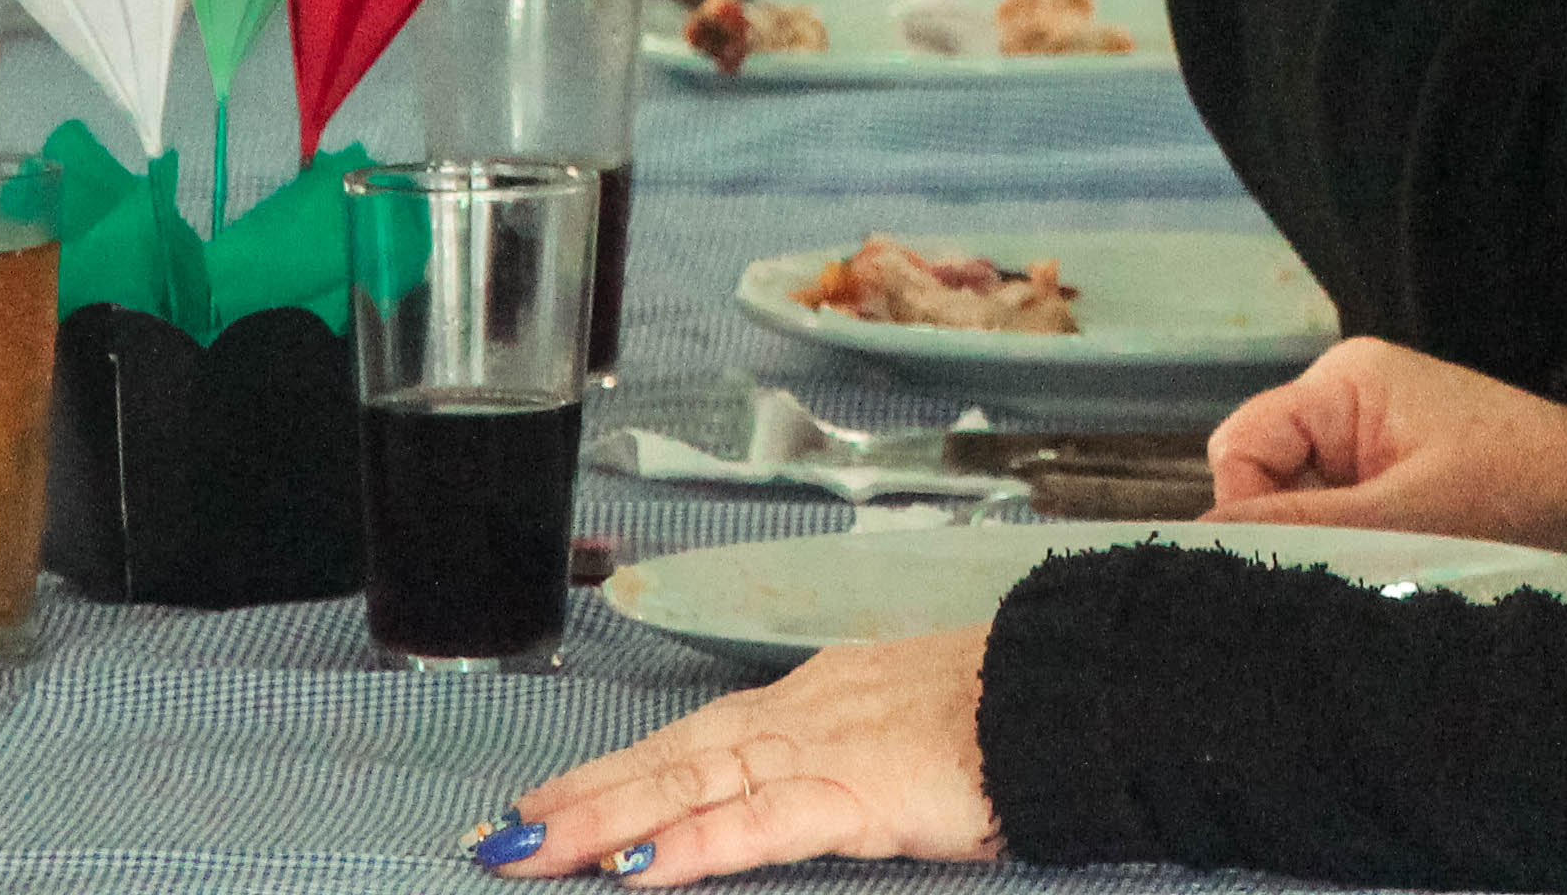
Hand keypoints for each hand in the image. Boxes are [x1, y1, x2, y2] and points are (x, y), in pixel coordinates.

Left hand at [488, 626, 995, 878]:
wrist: (1069, 696)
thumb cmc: (1005, 720)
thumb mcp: (908, 738)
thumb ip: (847, 767)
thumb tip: (808, 795)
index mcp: (812, 701)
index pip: (691, 738)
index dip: (616, 771)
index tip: (548, 803)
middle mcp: (799, 714)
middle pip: (667, 757)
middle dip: (578, 799)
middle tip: (497, 836)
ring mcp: (818, 747)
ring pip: (686, 784)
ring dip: (601, 820)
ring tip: (528, 850)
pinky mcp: (851, 792)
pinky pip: (753, 824)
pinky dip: (689, 845)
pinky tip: (636, 870)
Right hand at [1205, 338, 1566, 566]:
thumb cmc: (1519, 491)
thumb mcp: (1407, 513)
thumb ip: (1303, 525)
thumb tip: (1201, 545)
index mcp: (1344, 383)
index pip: (1241, 446)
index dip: (1247, 510)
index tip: (1291, 563)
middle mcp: (1347, 404)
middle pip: (1263, 478)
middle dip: (1289, 532)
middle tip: (1341, 571)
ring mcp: (1369, 444)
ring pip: (1299, 509)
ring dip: (1326, 550)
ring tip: (1376, 575)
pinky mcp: (1393, 483)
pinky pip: (1339, 522)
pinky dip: (1354, 554)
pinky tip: (1389, 575)